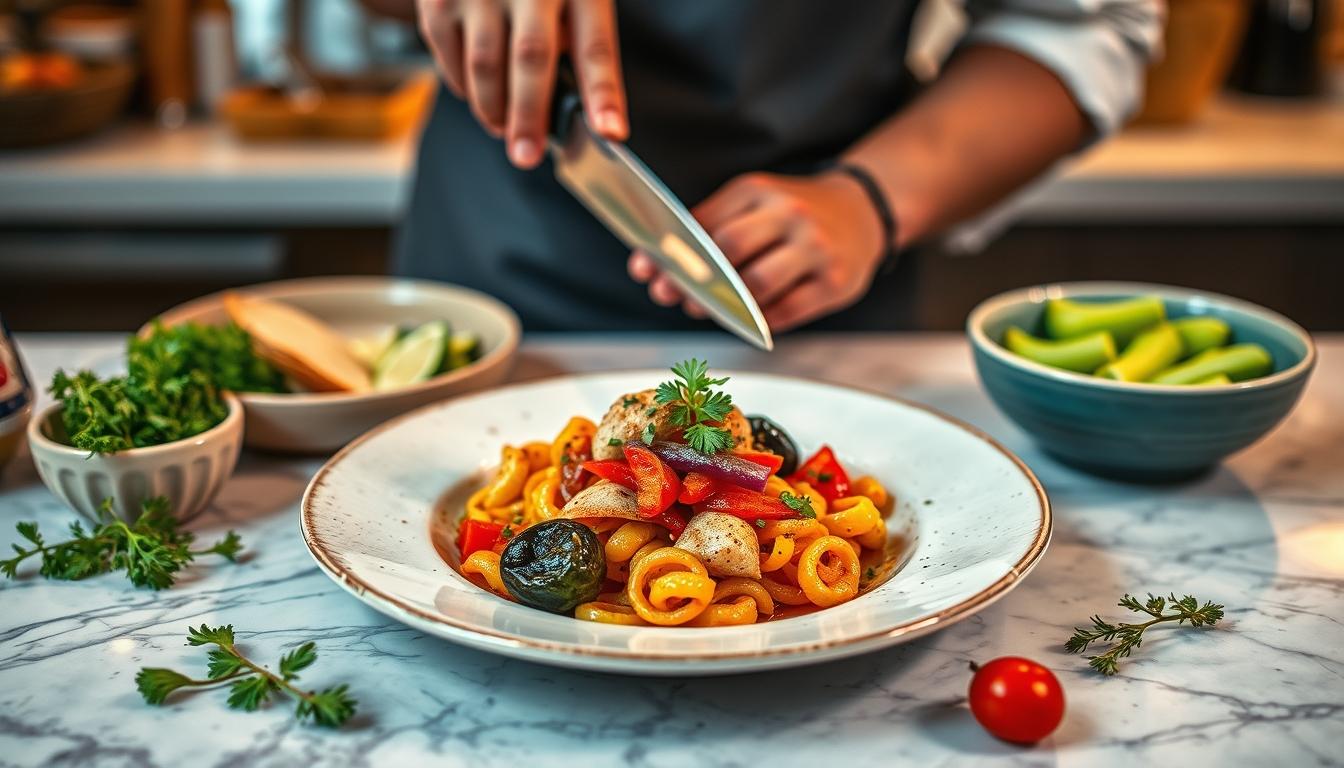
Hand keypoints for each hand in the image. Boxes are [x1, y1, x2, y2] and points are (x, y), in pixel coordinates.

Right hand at [417, 0, 627, 167]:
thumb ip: (574, 43)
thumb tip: (579, 114)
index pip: (596, 46)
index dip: (603, 94)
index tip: (611, 133)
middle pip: (532, 58)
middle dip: (530, 116)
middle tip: (527, 156)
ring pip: (485, 65)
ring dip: (494, 109)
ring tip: (503, 128)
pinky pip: (449, 57)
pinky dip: (464, 86)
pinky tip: (476, 92)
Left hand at [628, 171, 887, 331]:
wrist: (862, 211)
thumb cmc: (792, 214)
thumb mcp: (755, 201)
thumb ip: (712, 226)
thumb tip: (657, 265)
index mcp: (759, 190)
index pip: (705, 222)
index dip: (669, 250)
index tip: (646, 271)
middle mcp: (790, 214)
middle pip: (730, 249)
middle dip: (694, 281)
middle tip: (677, 297)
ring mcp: (816, 248)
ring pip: (758, 285)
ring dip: (724, 307)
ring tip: (707, 310)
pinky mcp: (836, 282)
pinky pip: (788, 311)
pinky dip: (760, 321)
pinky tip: (747, 320)